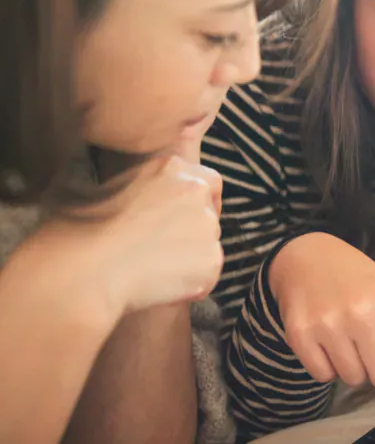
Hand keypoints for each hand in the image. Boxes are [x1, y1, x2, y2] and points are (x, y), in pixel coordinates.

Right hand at [74, 155, 223, 313]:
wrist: (87, 267)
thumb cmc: (80, 228)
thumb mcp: (99, 187)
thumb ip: (125, 184)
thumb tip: (115, 188)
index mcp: (172, 168)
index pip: (207, 182)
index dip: (198, 203)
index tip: (183, 219)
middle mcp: (196, 191)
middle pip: (209, 214)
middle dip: (193, 232)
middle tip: (164, 250)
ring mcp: (207, 225)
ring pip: (209, 245)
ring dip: (190, 258)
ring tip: (154, 272)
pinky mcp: (211, 260)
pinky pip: (206, 275)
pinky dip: (190, 284)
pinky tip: (160, 289)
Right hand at [269, 232, 374, 433]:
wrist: (309, 255)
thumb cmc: (357, 281)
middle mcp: (361, 314)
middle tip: (367, 340)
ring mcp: (329, 324)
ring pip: (352, 379)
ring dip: (351, 364)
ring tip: (344, 332)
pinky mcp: (300, 334)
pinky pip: (322, 376)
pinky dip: (326, 364)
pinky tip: (324, 336)